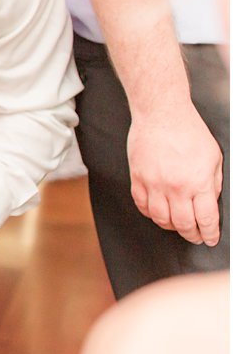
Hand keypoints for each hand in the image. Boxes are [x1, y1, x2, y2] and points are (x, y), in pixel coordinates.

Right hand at [127, 110, 222, 245]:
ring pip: (160, 218)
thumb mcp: (214, 158)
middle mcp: (176, 187)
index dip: (209, 233)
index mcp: (199, 183)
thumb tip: (211, 201)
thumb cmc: (189, 132)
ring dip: (170, 226)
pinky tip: (157, 213)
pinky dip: (150, 214)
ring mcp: (154, 184)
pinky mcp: (138, 178)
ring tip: (176, 226)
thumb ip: (214, 183)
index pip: (206, 219)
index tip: (210, 238)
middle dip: (191, 234)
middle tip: (195, 236)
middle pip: (183, 223)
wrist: (161, 115)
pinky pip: (142, 205)